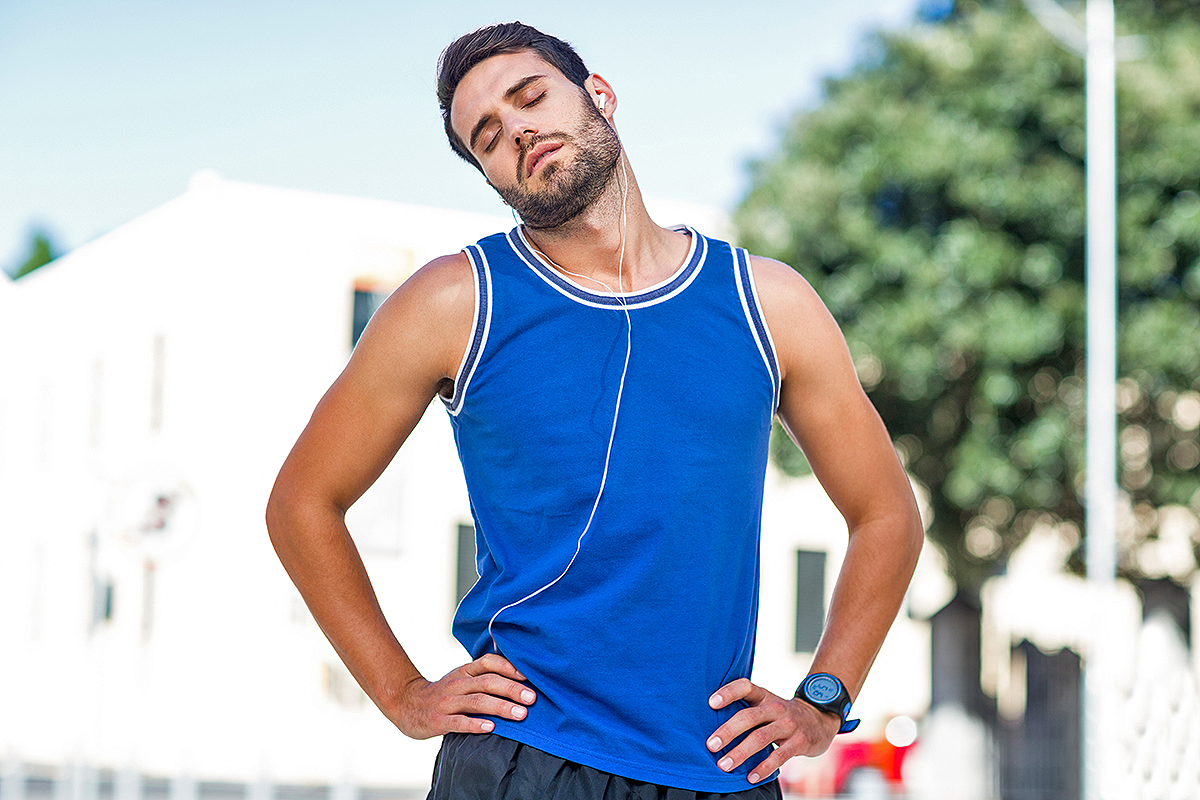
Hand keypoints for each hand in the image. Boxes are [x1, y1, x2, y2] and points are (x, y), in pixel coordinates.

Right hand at [388, 653, 535, 738]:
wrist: (406, 704)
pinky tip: (491, 727)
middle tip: (532, 698)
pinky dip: (475, 724)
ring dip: (501, 707)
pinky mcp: (438, 720)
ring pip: (477, 701)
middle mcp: (457, 683)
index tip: (528, 676)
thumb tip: (521, 681)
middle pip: (487, 682)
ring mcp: (447, 701)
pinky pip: (459, 722)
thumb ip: (484, 678)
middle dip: (512, 689)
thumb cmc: (445, 693)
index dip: (508, 667)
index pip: (488, 662)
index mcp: (464, 671)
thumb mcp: (462, 679)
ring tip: (520, 714)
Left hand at [706, 678, 839, 782]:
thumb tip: (709, 723)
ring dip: (740, 752)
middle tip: (710, 745)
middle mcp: (776, 707)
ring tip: (724, 765)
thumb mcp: (766, 705)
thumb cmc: (781, 714)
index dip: (728, 693)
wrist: (819, 719)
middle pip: (749, 717)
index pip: (745, 687)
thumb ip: (746, 709)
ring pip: (761, 738)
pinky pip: (779, 756)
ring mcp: (789, 724)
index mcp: (764, 696)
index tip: (711, 703)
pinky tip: (750, 777)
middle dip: (728, 731)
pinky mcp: (800, 742)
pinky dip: (763, 767)